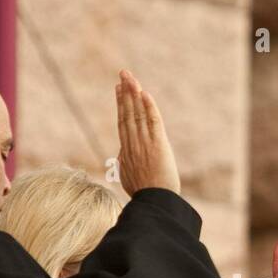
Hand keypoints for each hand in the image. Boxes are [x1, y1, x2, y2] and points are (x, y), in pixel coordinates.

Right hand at [115, 69, 179, 196]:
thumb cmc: (143, 196)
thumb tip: (120, 158)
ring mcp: (144, 143)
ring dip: (134, 94)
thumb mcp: (128, 179)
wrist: (153, 203)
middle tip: (123, 75)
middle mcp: (133, 144)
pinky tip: (145, 93)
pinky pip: (152, 121)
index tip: (119, 90)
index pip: (122, 122)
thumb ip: (124, 165)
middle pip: (127, 113)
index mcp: (126, 151)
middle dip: (125, 92)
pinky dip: (149, 107)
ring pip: (138, 114)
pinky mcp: (158, 145)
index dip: (121, 104)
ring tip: (131, 78)